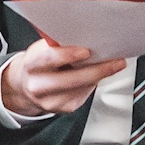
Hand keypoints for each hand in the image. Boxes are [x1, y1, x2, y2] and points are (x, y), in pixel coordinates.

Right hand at [0, 39, 126, 115]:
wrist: (27, 83)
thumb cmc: (40, 61)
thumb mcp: (43, 48)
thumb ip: (59, 44)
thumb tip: (88, 36)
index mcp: (31, 64)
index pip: (49, 58)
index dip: (69, 54)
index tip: (87, 50)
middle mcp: (37, 85)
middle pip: (72, 79)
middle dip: (98, 69)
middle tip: (116, 61)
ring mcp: (49, 101)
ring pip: (82, 88)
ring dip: (100, 76)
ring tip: (113, 65)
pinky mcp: (63, 108)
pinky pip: (84, 95)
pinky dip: (93, 84)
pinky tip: (97, 76)